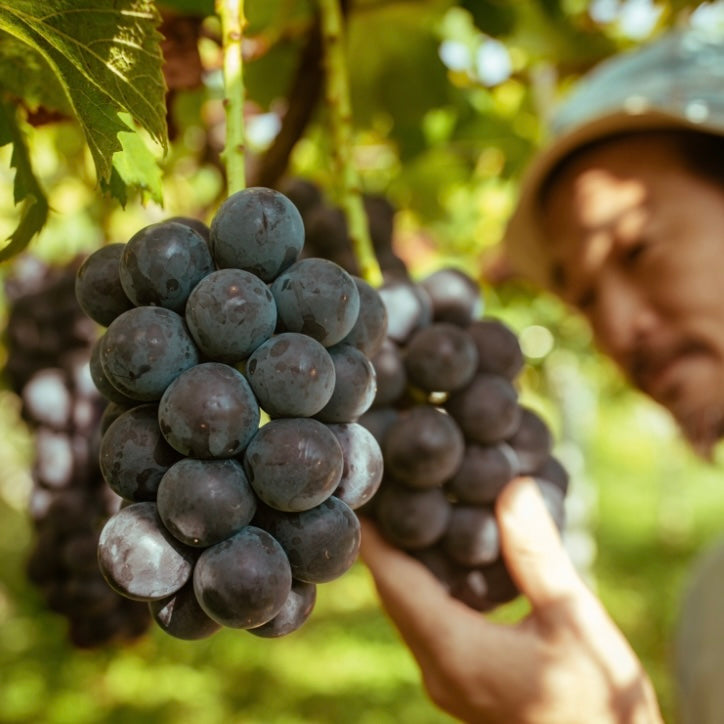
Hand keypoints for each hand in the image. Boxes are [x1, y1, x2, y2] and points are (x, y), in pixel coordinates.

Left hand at [359, 477, 662, 723]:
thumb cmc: (602, 702)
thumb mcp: (574, 620)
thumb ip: (537, 554)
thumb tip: (514, 487)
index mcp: (456, 652)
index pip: (394, 581)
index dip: (374, 535)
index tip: (364, 492)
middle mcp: (438, 670)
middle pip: (394, 594)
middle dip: (387, 542)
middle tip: (388, 489)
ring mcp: (447, 681)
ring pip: (408, 610)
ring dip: (405, 564)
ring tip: (410, 512)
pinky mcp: (462, 684)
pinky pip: (427, 625)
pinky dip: (426, 587)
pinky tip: (446, 561)